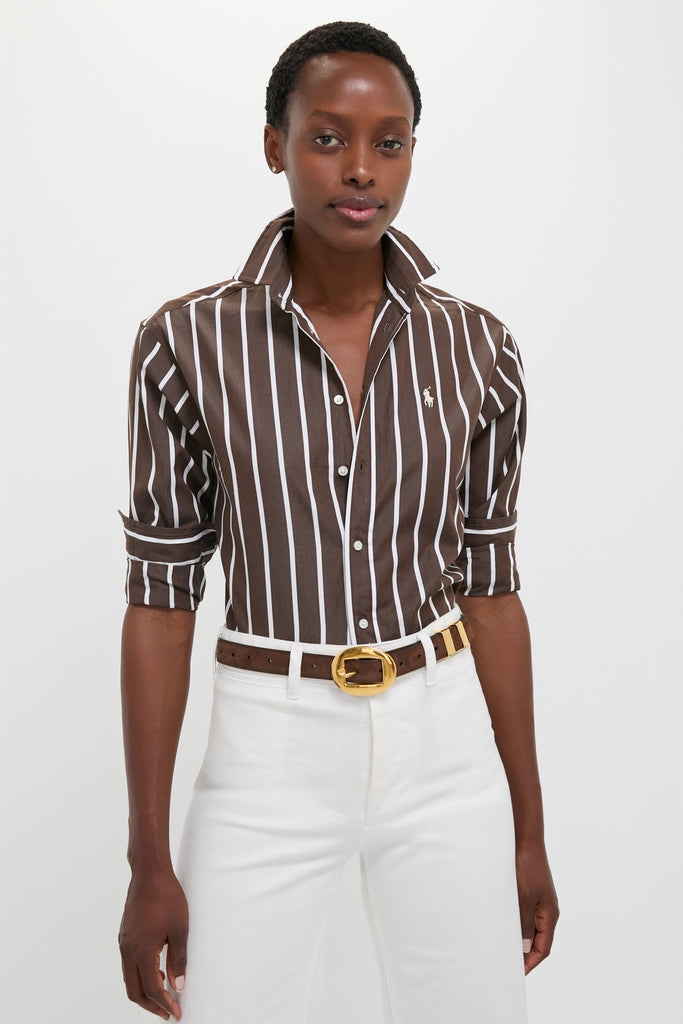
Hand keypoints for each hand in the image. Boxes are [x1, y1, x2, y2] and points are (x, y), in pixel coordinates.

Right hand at [119, 867, 188, 1019]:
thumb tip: (178, 985)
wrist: (149, 872)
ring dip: (145, 989)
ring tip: (165, 991)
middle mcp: (128, 950)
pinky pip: (128, 963)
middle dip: (151, 1004)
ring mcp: (124, 942)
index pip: (152, 989)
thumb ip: (178, 960)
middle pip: (134, 990)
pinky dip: (140, 974)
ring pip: (129, 977)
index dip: (165, 1004)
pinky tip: (156, 969)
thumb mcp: (180, 930)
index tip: (177, 1012)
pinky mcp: (124, 934)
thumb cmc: (167, 897)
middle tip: (167, 1011)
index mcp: (142, 951)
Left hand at [515, 840, 558, 973]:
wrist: (525, 838)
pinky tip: (501, 924)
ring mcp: (538, 900)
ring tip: (502, 948)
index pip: (542, 948)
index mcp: (549, 914)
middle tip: (507, 964)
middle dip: (524, 954)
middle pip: (537, 939)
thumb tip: (523, 947)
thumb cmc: (526, 866)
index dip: (531, 963)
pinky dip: (515, 923)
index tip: (517, 974)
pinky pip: (524, 913)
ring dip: (518, 938)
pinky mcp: (529, 890)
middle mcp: (546, 909)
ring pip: (529, 926)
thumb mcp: (523, 898)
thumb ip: (523, 923)